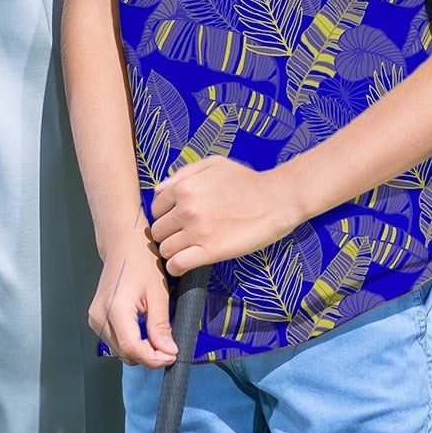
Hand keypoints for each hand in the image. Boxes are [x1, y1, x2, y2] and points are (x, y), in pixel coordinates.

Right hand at [89, 228, 177, 367]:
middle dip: (150, 356)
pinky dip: (132, 343)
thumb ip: (161, 326)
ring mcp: (95, 318)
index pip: (133, 349)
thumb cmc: (140, 260)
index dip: (155, 358)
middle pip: (126, 353)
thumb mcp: (158, 293)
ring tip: (157, 336)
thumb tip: (167, 351)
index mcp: (115, 308)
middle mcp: (100, 315)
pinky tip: (144, 332)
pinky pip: (116, 342)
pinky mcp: (96, 319)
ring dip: (141, 351)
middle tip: (169, 346)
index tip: (172, 355)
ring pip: (121, 351)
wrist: (122, 244)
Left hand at [148, 155, 301, 273]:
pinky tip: (184, 265)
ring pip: (165, 250)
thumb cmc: (245, 180)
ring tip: (185, 250)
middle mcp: (186, 209)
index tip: (175, 222)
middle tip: (181, 237)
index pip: (155, 209)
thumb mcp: (212, 164)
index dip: (165, 216)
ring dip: (172, 252)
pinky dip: (176, 267)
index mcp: (183, 187)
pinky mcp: (211, 251)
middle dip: (167, 235)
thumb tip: (158, 191)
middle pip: (158, 231)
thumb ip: (182, 174)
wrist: (276, 198)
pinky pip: (178, 265)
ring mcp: (197, 231)